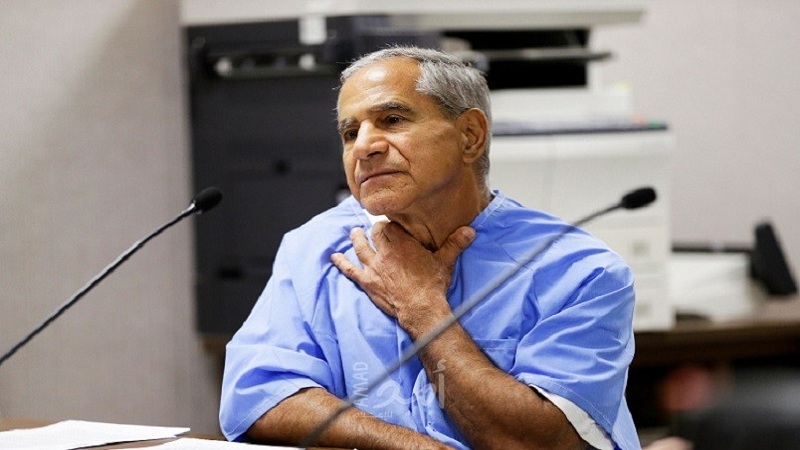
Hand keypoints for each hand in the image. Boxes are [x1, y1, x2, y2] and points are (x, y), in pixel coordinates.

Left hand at [331, 222, 474, 336]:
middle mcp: (385, 252)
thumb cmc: (433, 286)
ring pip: (360, 247)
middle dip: (375, 229)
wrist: (421, 309)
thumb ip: (455, 243)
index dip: (391, 223)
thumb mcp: (445, 262)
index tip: (393, 222)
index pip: (391, 224)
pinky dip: (341, 262)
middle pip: (375, 233)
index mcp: (402, 243)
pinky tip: (334, 257)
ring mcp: (374, 267)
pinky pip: (350, 270)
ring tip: (354, 232)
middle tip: (376, 227)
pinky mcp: (367, 282)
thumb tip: (469, 230)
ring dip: (357, 239)